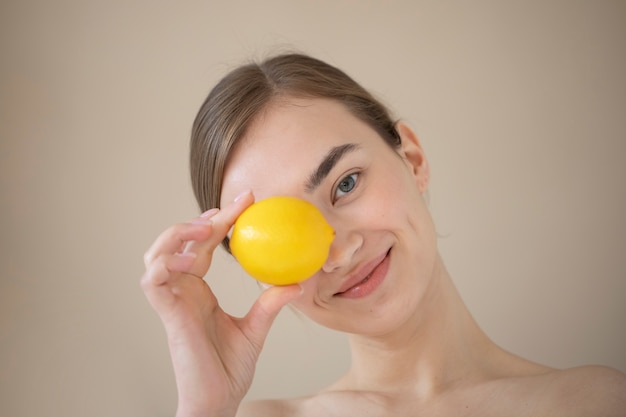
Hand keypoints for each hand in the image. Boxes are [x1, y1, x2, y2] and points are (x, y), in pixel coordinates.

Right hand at [141, 190, 302, 416]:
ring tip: (208, 228)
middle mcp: (182, 290)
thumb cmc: (229, 369)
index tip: (244, 201)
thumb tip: (297, 282)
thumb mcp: (256, 329)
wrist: (217, 400)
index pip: (204, 246)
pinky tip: (190, 259)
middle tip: (235, 205)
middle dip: (202, 219)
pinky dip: (165, 263)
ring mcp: (172, 301)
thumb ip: (269, 304)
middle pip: (181, 242)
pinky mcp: (167, 314)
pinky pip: (152, 280)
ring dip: (178, 235)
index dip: (219, 221)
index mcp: (198, 290)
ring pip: (156, 254)